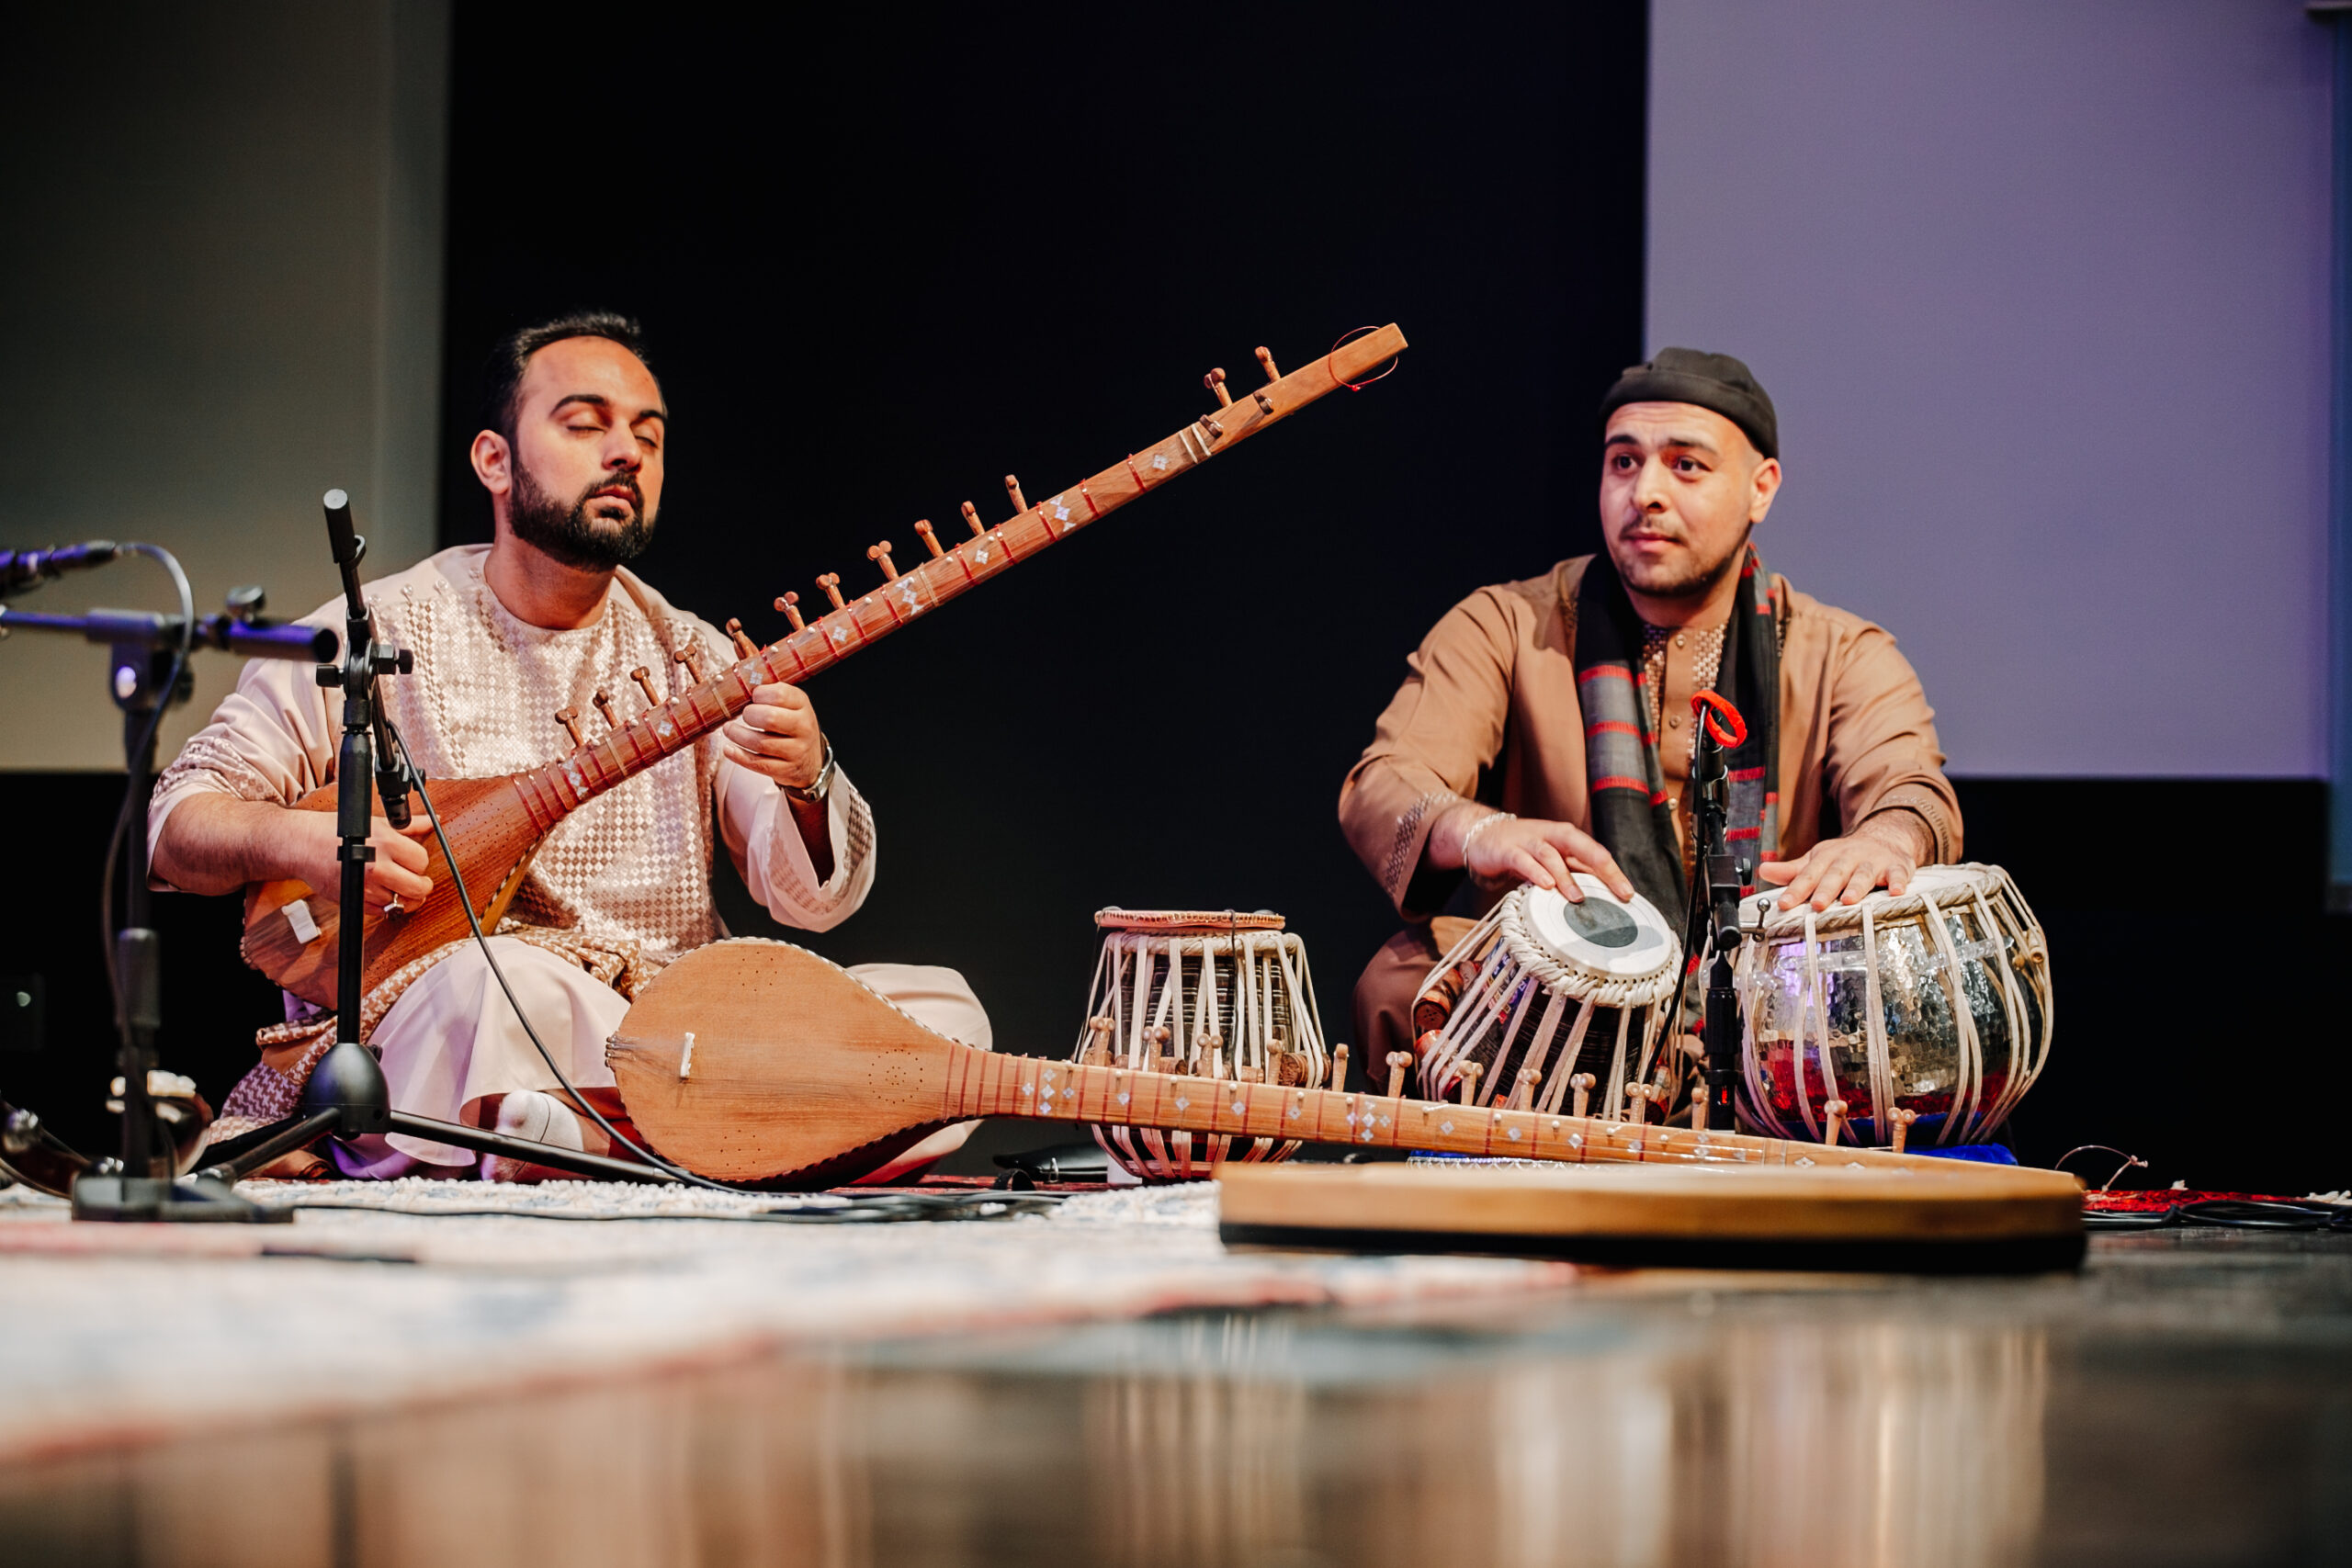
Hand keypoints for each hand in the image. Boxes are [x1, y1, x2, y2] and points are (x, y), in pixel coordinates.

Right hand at [290, 806, 432, 909]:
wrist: (304, 845)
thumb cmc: (336, 832)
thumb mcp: (377, 823)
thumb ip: (410, 825)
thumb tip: (432, 822)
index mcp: (386, 844)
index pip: (422, 861)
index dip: (420, 862)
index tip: (414, 861)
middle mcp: (378, 867)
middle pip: (418, 887)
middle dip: (420, 884)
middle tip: (416, 879)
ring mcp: (366, 888)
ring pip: (401, 903)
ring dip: (403, 897)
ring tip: (398, 886)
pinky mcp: (355, 902)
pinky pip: (382, 913)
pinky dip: (386, 906)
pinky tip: (383, 893)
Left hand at [719, 681, 825, 791]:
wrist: (810, 760)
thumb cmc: (791, 725)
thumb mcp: (790, 704)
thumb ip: (770, 690)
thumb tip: (741, 667)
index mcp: (803, 705)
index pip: (780, 694)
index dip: (760, 694)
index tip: (753, 697)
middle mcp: (804, 728)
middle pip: (770, 718)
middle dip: (749, 715)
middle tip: (744, 715)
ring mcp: (796, 751)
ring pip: (761, 743)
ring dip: (738, 735)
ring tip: (729, 729)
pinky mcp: (786, 770)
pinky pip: (758, 764)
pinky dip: (739, 756)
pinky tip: (728, 749)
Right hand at [1436, 808, 1634, 902]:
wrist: (1481, 834)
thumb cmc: (1521, 850)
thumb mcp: (1549, 860)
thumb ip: (1570, 872)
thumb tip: (1599, 893)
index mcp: (1564, 838)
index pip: (1594, 853)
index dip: (1613, 872)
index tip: (1628, 894)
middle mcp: (1550, 835)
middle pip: (1581, 845)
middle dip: (1603, 867)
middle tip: (1619, 891)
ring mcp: (1528, 841)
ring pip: (1551, 855)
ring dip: (1566, 876)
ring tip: (1578, 897)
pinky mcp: (1507, 850)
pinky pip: (1523, 860)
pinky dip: (1535, 872)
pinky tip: (1546, 886)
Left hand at [1757, 818, 1922, 910]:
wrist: (1884, 837)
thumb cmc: (1846, 856)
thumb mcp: (1818, 860)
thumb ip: (1793, 870)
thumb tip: (1764, 871)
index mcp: (1826, 858)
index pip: (1808, 875)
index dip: (1796, 890)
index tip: (1784, 903)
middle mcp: (1848, 858)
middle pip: (1835, 874)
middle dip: (1826, 889)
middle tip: (1818, 904)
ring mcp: (1873, 862)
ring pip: (1864, 874)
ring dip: (1857, 886)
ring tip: (1850, 900)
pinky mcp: (1897, 866)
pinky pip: (1899, 874)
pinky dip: (1899, 882)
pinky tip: (1897, 891)